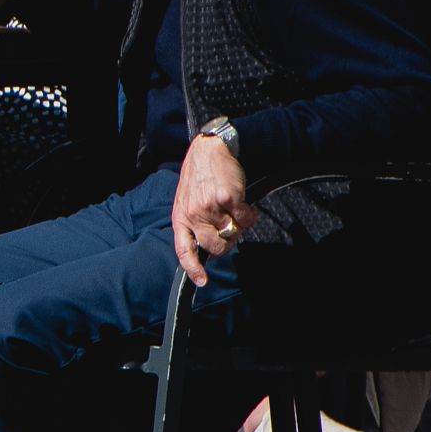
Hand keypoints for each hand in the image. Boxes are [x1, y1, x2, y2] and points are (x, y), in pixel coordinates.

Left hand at [171, 130, 256, 287]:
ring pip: (233, 233)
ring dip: (241, 225)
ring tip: (237, 209)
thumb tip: (210, 245)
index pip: (183, 249)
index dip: (193, 268)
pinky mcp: (227, 199)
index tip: (202, 281)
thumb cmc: (201, 177)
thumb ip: (195, 221)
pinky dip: (250, 214)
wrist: (209, 150)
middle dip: (228, 243)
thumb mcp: (187, 199)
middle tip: (233, 228)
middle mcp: (193, 214)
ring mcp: (209, 207)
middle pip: (215, 246)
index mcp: (180, 216)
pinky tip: (245, 202)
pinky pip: (245, 219)